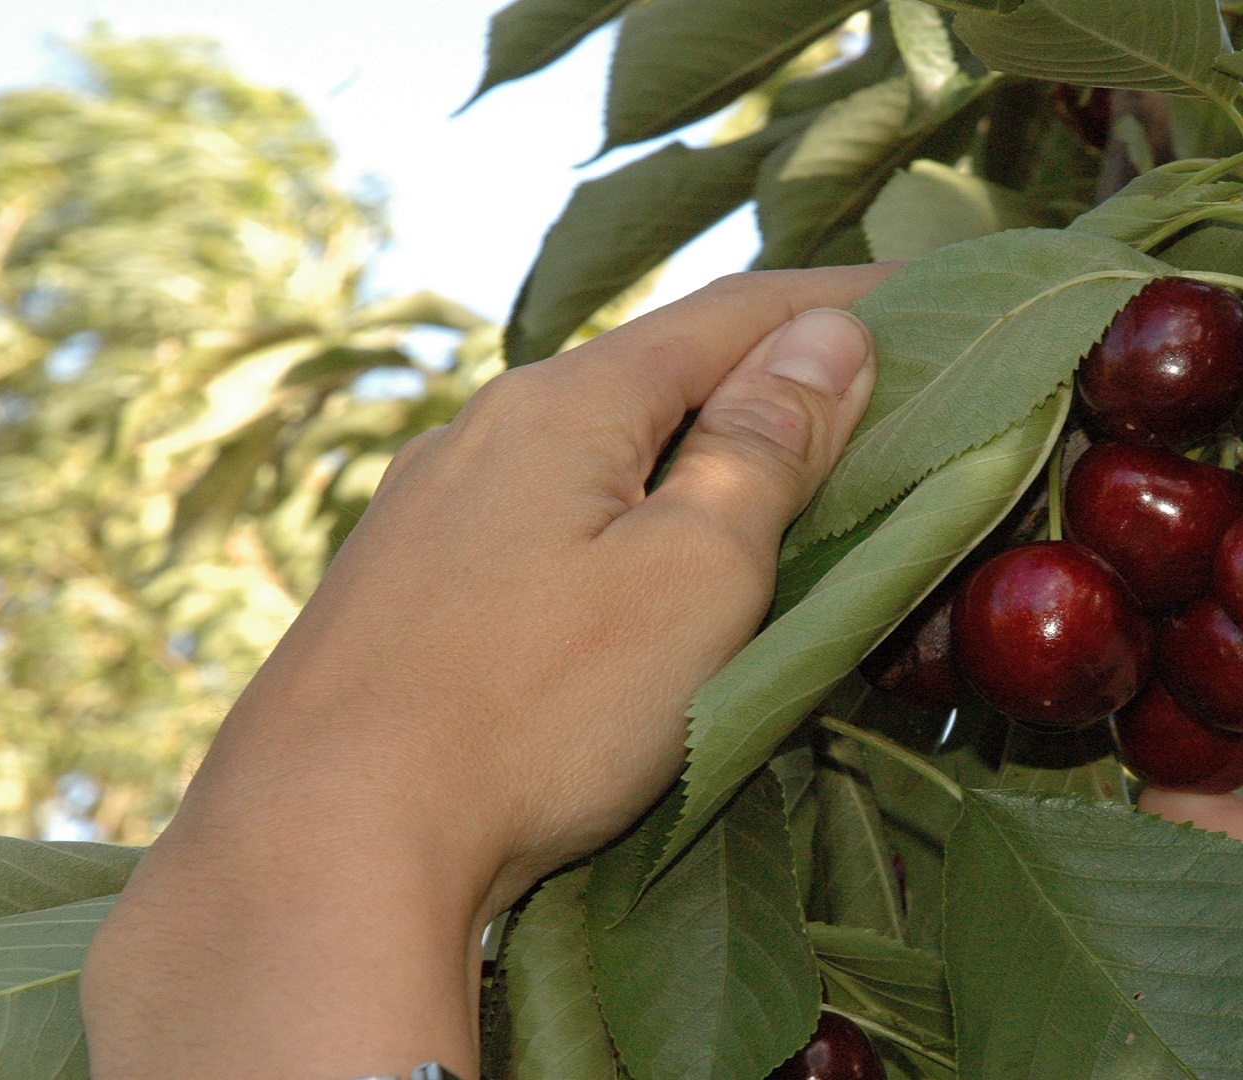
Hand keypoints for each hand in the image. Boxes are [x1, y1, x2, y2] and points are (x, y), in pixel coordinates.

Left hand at [81, 264, 892, 1078]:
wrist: (321, 847)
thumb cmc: (536, 708)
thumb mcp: (696, 573)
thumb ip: (766, 450)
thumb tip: (826, 338)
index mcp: (568, 403)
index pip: (733, 313)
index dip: (837, 300)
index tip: (921, 293)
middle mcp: (485, 430)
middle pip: (658, 375)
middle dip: (767, 376)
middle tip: (870, 396)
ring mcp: (431, 511)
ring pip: (596, 451)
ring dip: (692, 452)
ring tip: (770, 479)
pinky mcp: (405, 591)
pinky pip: (545, 518)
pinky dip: (624, 516)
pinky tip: (638, 563)